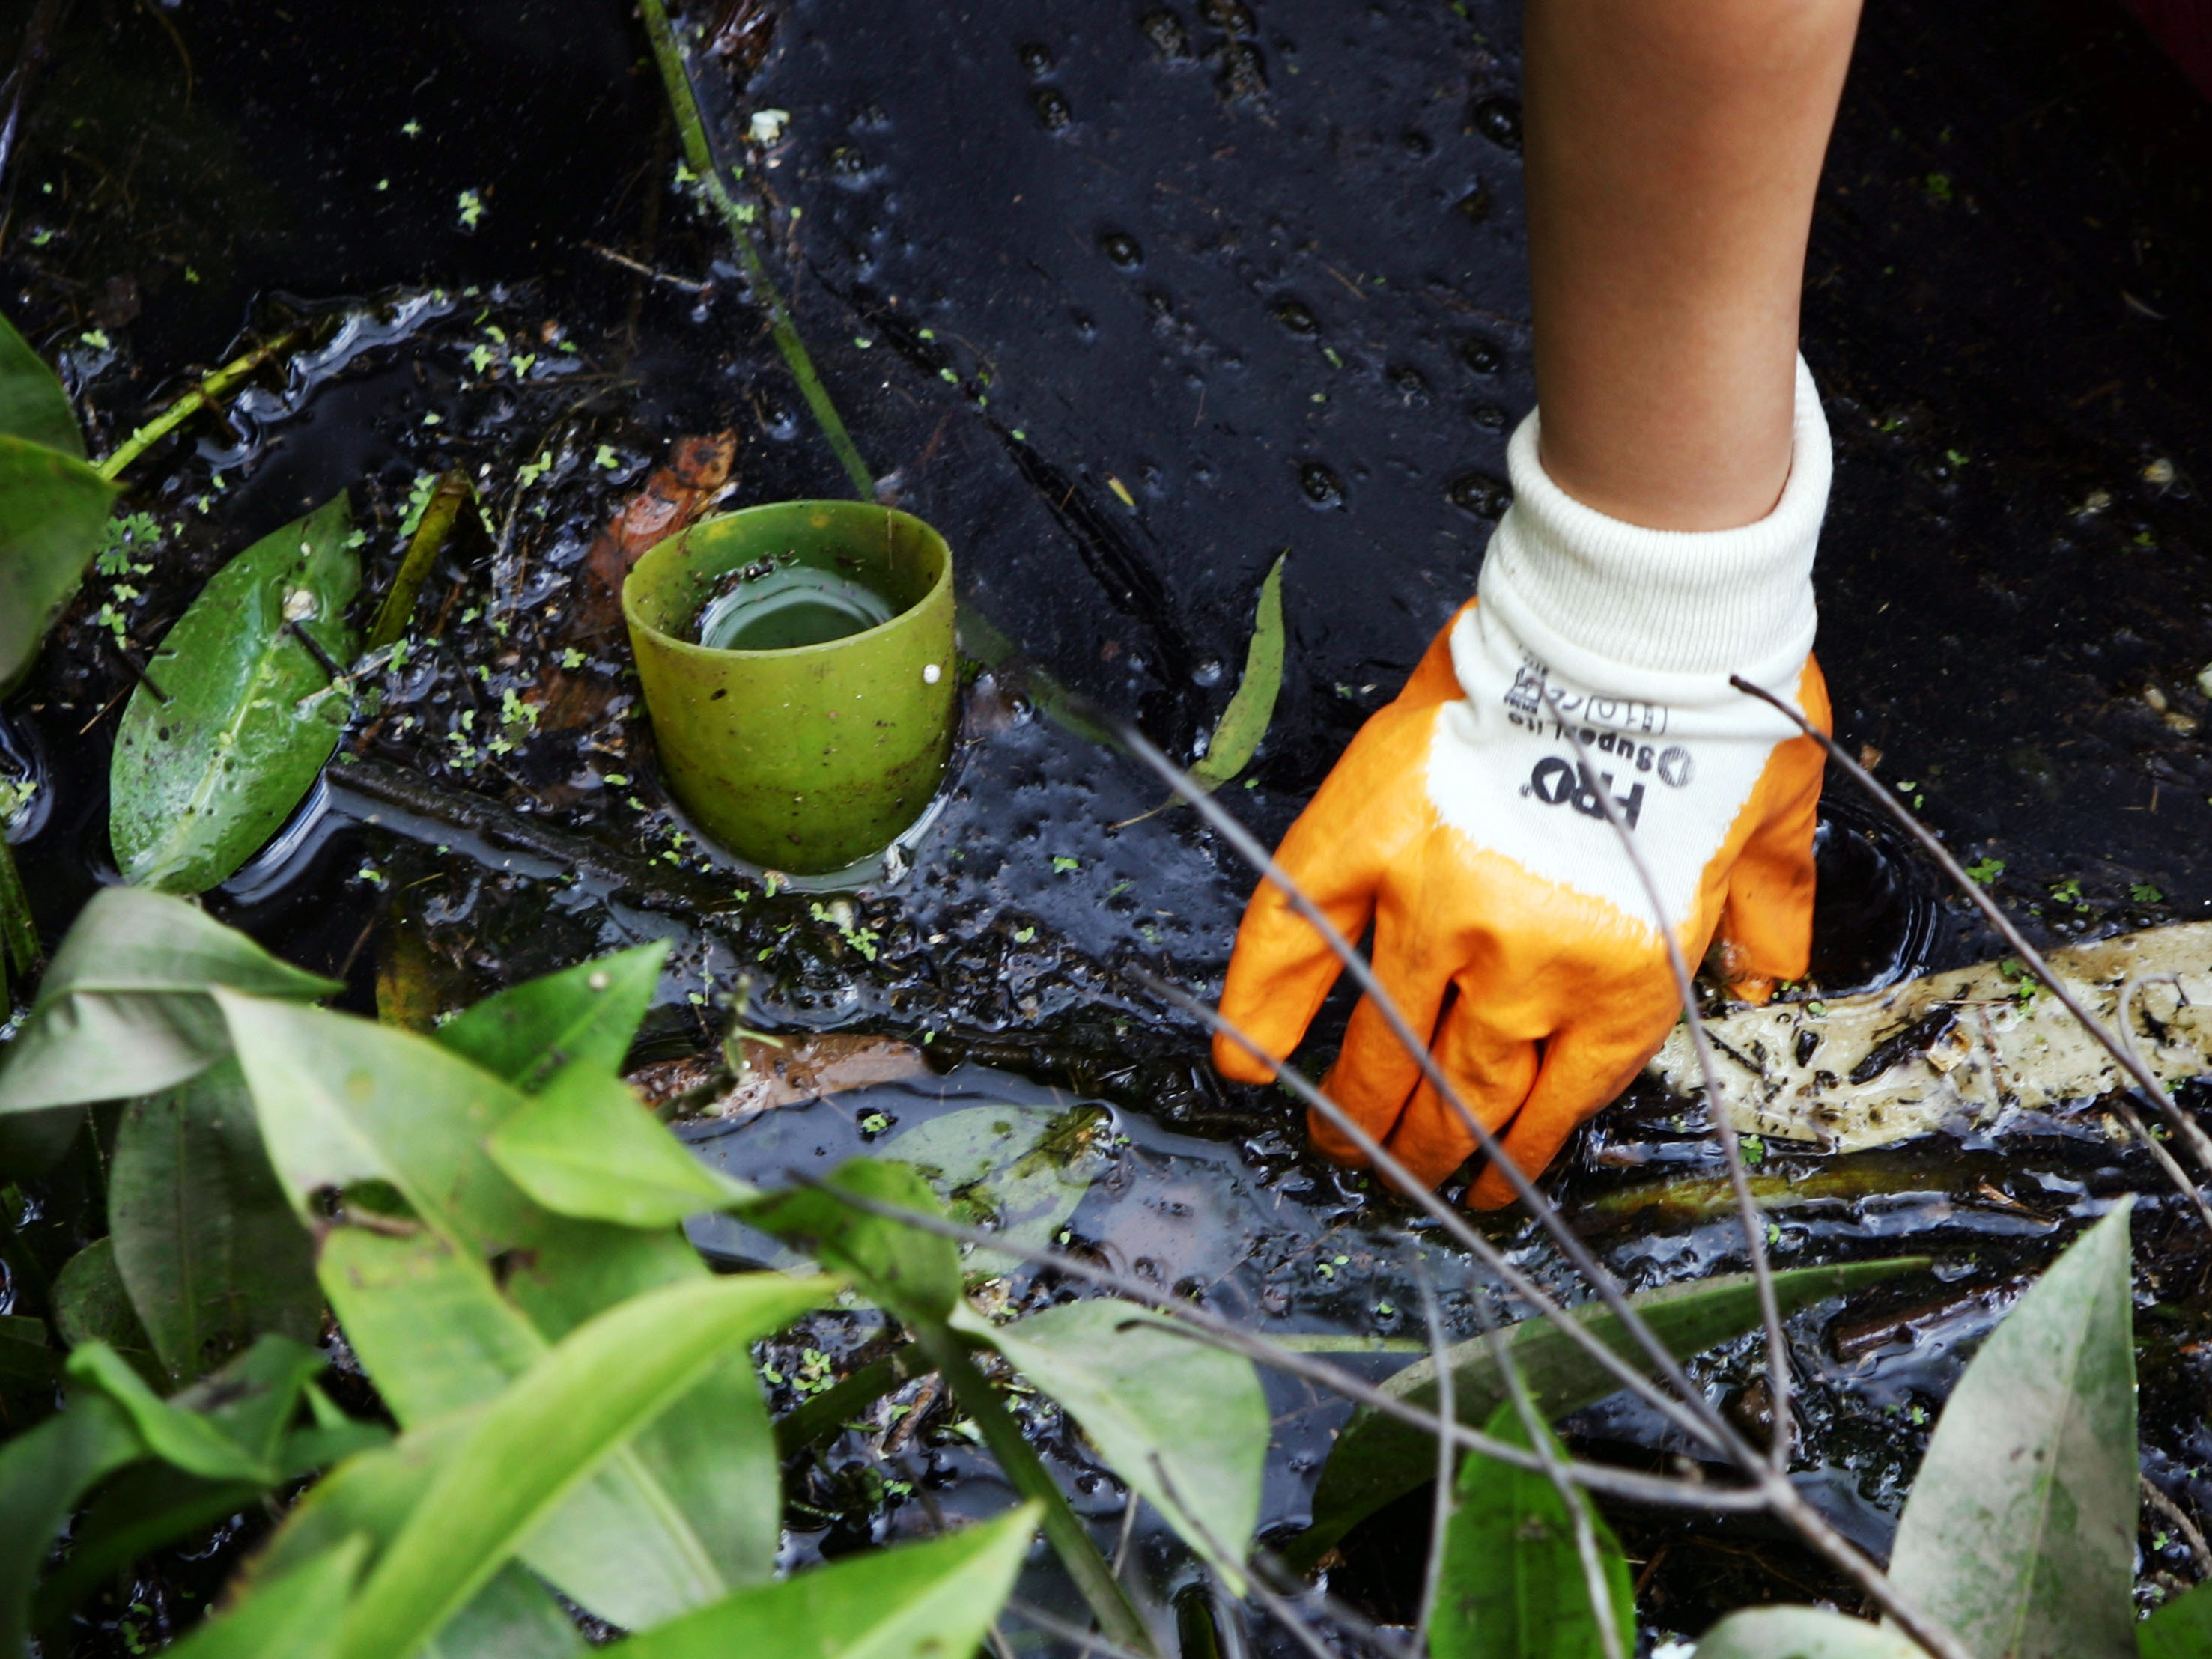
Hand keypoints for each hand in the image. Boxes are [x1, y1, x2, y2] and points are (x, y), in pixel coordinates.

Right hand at [1213, 367, 1833, 1206]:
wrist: (1629, 617)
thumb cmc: (1710, 711)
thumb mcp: (1774, 821)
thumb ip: (1766, 914)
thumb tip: (1765, 981)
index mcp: (1622, 979)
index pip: (1550, 1106)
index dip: (1511, 1159)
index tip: (1486, 1185)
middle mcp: (1522, 967)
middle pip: (1454, 1094)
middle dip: (1423, 1151)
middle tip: (1399, 1172)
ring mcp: (1435, 909)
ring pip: (1381, 1045)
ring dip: (1356, 1110)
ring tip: (1337, 1142)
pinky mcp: (1364, 845)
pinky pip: (1295, 945)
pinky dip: (1262, 1011)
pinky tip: (1245, 1062)